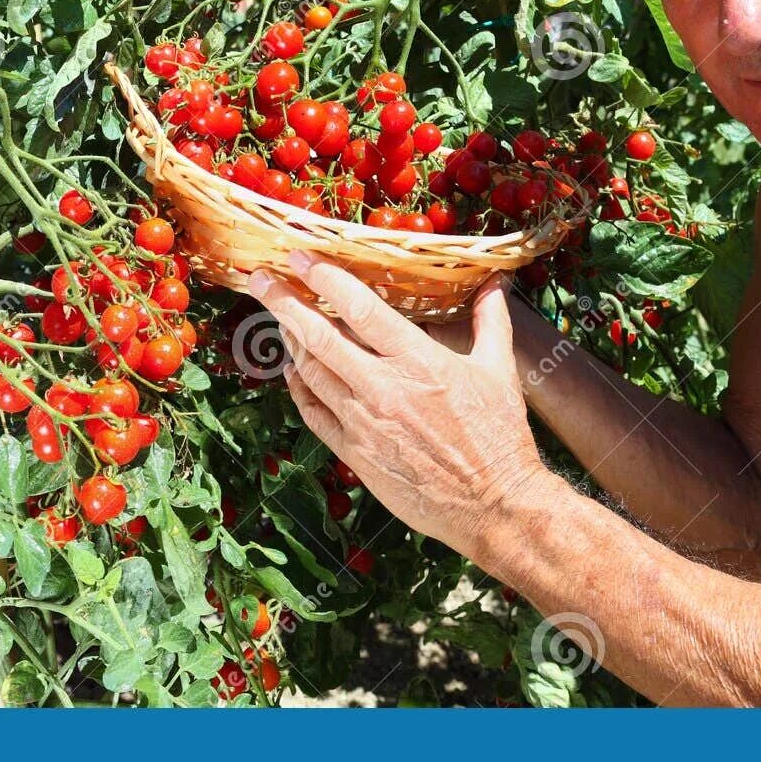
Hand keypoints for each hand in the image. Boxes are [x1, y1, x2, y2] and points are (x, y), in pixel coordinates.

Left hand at [246, 251, 548, 557]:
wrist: (493, 504)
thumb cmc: (499, 436)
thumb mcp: (499, 370)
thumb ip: (491, 320)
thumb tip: (494, 283)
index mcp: (418, 360)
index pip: (359, 307)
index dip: (323, 277)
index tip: (299, 257)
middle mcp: (383, 388)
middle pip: (319, 336)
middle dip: (284, 302)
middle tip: (261, 279)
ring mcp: (364, 423)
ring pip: (311, 373)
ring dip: (289, 341)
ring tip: (278, 317)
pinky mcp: (356, 455)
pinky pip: (314, 414)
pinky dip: (298, 388)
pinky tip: (293, 370)